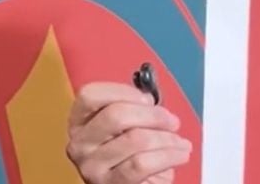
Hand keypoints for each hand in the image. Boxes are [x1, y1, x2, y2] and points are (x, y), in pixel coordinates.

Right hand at [66, 82, 192, 183]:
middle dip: (152, 115)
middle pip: (115, 115)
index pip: (90, 95)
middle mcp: (79, 144)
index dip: (123, 91)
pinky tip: (179, 154)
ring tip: (180, 142)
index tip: (148, 98)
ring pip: (136, 139)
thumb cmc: (130, 157)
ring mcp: (92, 167)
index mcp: (79, 123)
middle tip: (171, 121)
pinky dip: (168, 156)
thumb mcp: (125, 130)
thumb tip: (150, 99)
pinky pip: (143, 163)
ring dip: (167, 138)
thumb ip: (132, 110)